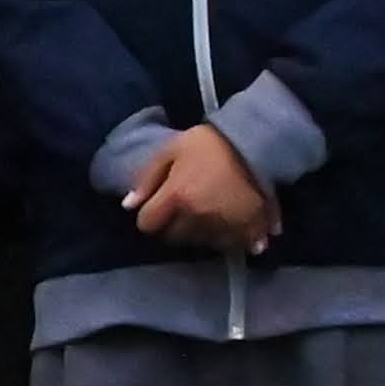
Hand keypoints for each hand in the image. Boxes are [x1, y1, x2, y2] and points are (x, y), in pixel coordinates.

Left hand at [126, 123, 277, 253]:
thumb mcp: (170, 150)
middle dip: (174, 226)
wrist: (256, 140)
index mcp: (177, 196)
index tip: (160, 207)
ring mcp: (224, 224)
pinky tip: (233, 226)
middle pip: (174, 237)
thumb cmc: (208, 142)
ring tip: (209, 215)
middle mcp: (198, 216)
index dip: (150, 216)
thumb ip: (146, 178)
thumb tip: (128, 206)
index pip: (148, 224)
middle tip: (185, 210)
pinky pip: (234, 245)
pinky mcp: (250, 228)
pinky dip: (231, 239)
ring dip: (201, 234)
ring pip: (202, 243)